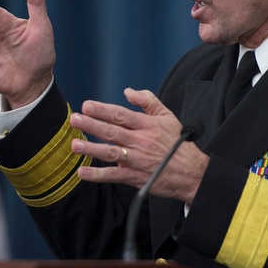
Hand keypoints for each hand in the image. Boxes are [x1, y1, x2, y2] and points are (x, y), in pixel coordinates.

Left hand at [70, 88, 208, 203]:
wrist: (192, 173)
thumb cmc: (177, 144)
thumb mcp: (167, 116)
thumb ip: (147, 101)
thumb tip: (128, 91)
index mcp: (146, 125)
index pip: (121, 115)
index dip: (103, 110)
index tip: (87, 106)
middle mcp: (140, 141)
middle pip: (112, 132)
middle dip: (91, 125)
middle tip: (75, 119)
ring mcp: (136, 160)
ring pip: (110, 153)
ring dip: (91, 149)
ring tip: (75, 145)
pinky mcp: (134, 177)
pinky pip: (113, 175)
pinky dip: (97, 175)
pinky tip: (82, 172)